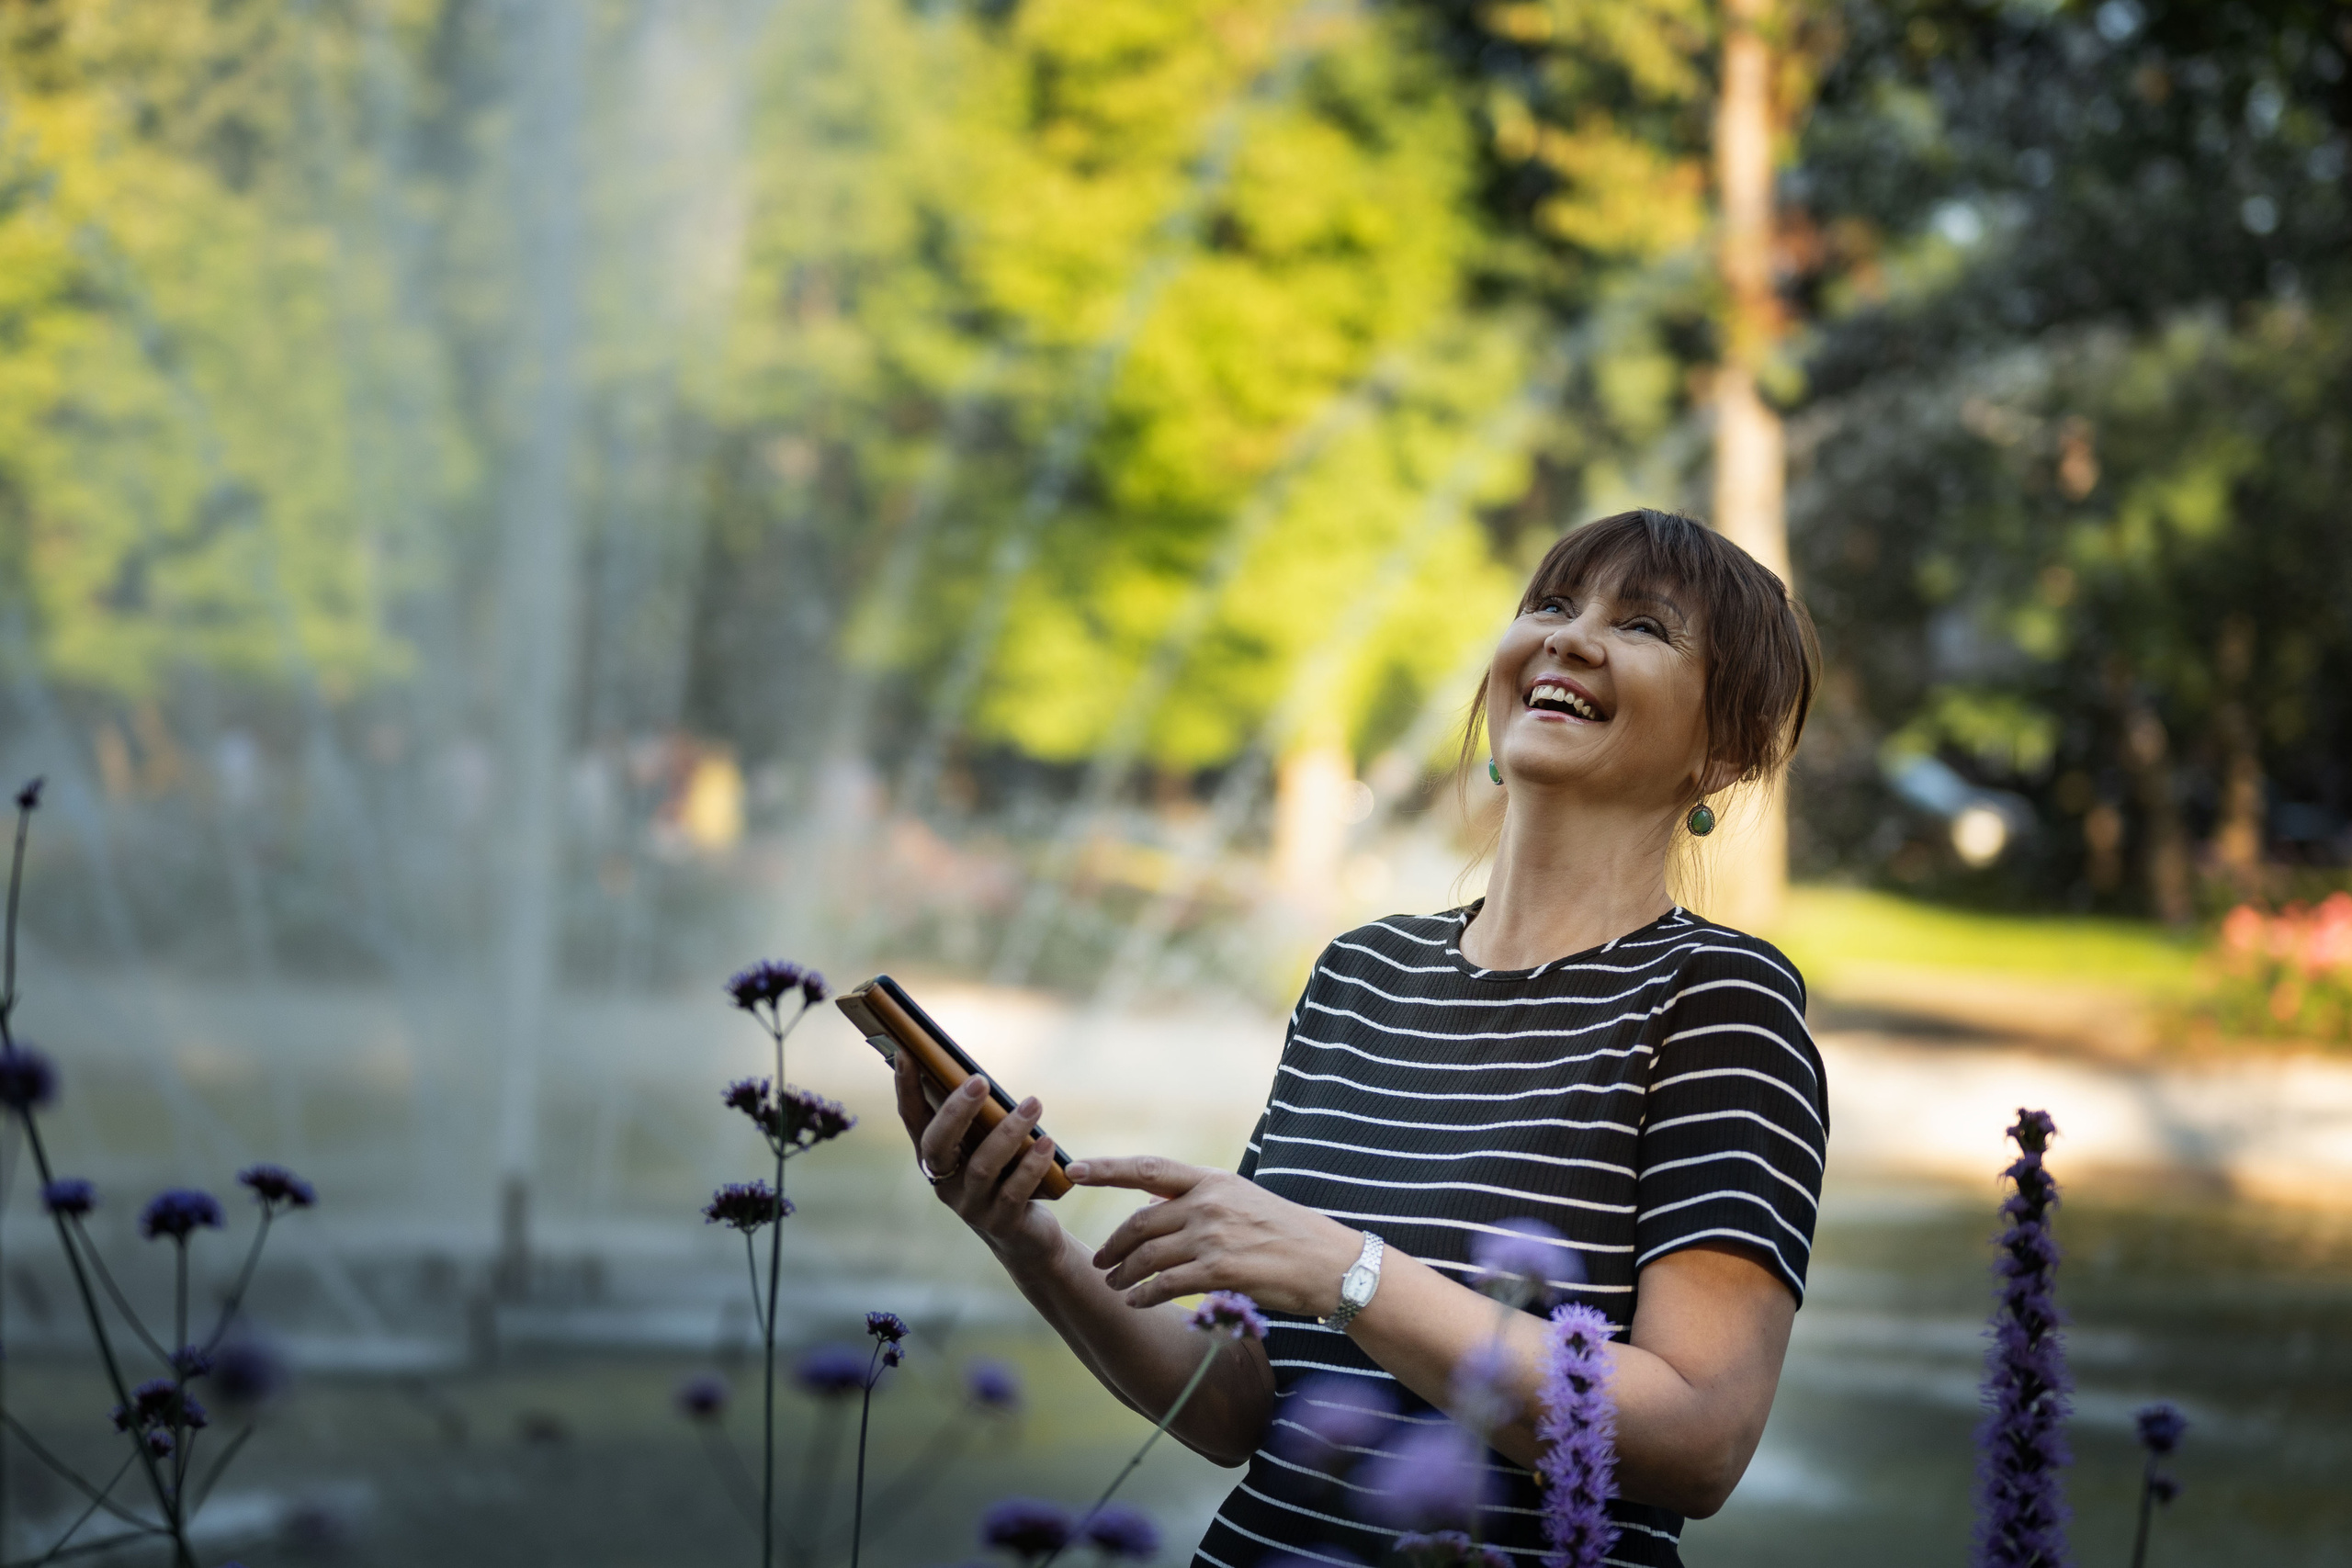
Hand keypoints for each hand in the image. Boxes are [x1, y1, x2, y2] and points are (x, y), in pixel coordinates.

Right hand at [892, 1051, 1063, 1268]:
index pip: (913, 1120)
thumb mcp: (986, 1145)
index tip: (906, 1053)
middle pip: (938, 1145)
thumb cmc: (1004, 1175)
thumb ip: (979, 1119)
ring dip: (1009, 1132)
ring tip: (1034, 1104)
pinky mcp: (1000, 1223)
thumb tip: (977, 1075)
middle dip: (956, 1110)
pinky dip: (1031, 1165)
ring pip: (982, 1166)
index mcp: (935, 1158)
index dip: (906, 1088)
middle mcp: (944, 1183)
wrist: (1026, 1236)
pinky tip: (1047, 1143)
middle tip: (980, 1079)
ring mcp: (970, 1206)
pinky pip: (1014, 1192)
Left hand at [1070, 1156, 1360, 1316]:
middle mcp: (1208, 1203)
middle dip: (1112, 1244)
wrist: (1328, 1262)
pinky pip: (1165, 1284)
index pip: (1147, 1169)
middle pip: (1139, 1222)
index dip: (1106, 1169)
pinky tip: (1134, 1302)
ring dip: (1122, 1273)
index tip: (1073, 1170)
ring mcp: (1213, 1237)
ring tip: (1113, 1285)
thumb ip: (1198, 1199)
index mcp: (1212, 1181)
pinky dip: (1142, 1294)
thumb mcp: (1241, 1200)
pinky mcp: (1220, 1271)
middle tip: (1099, 1260)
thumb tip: (1153, 1202)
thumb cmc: (1286, 1232)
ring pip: (1147, 1255)